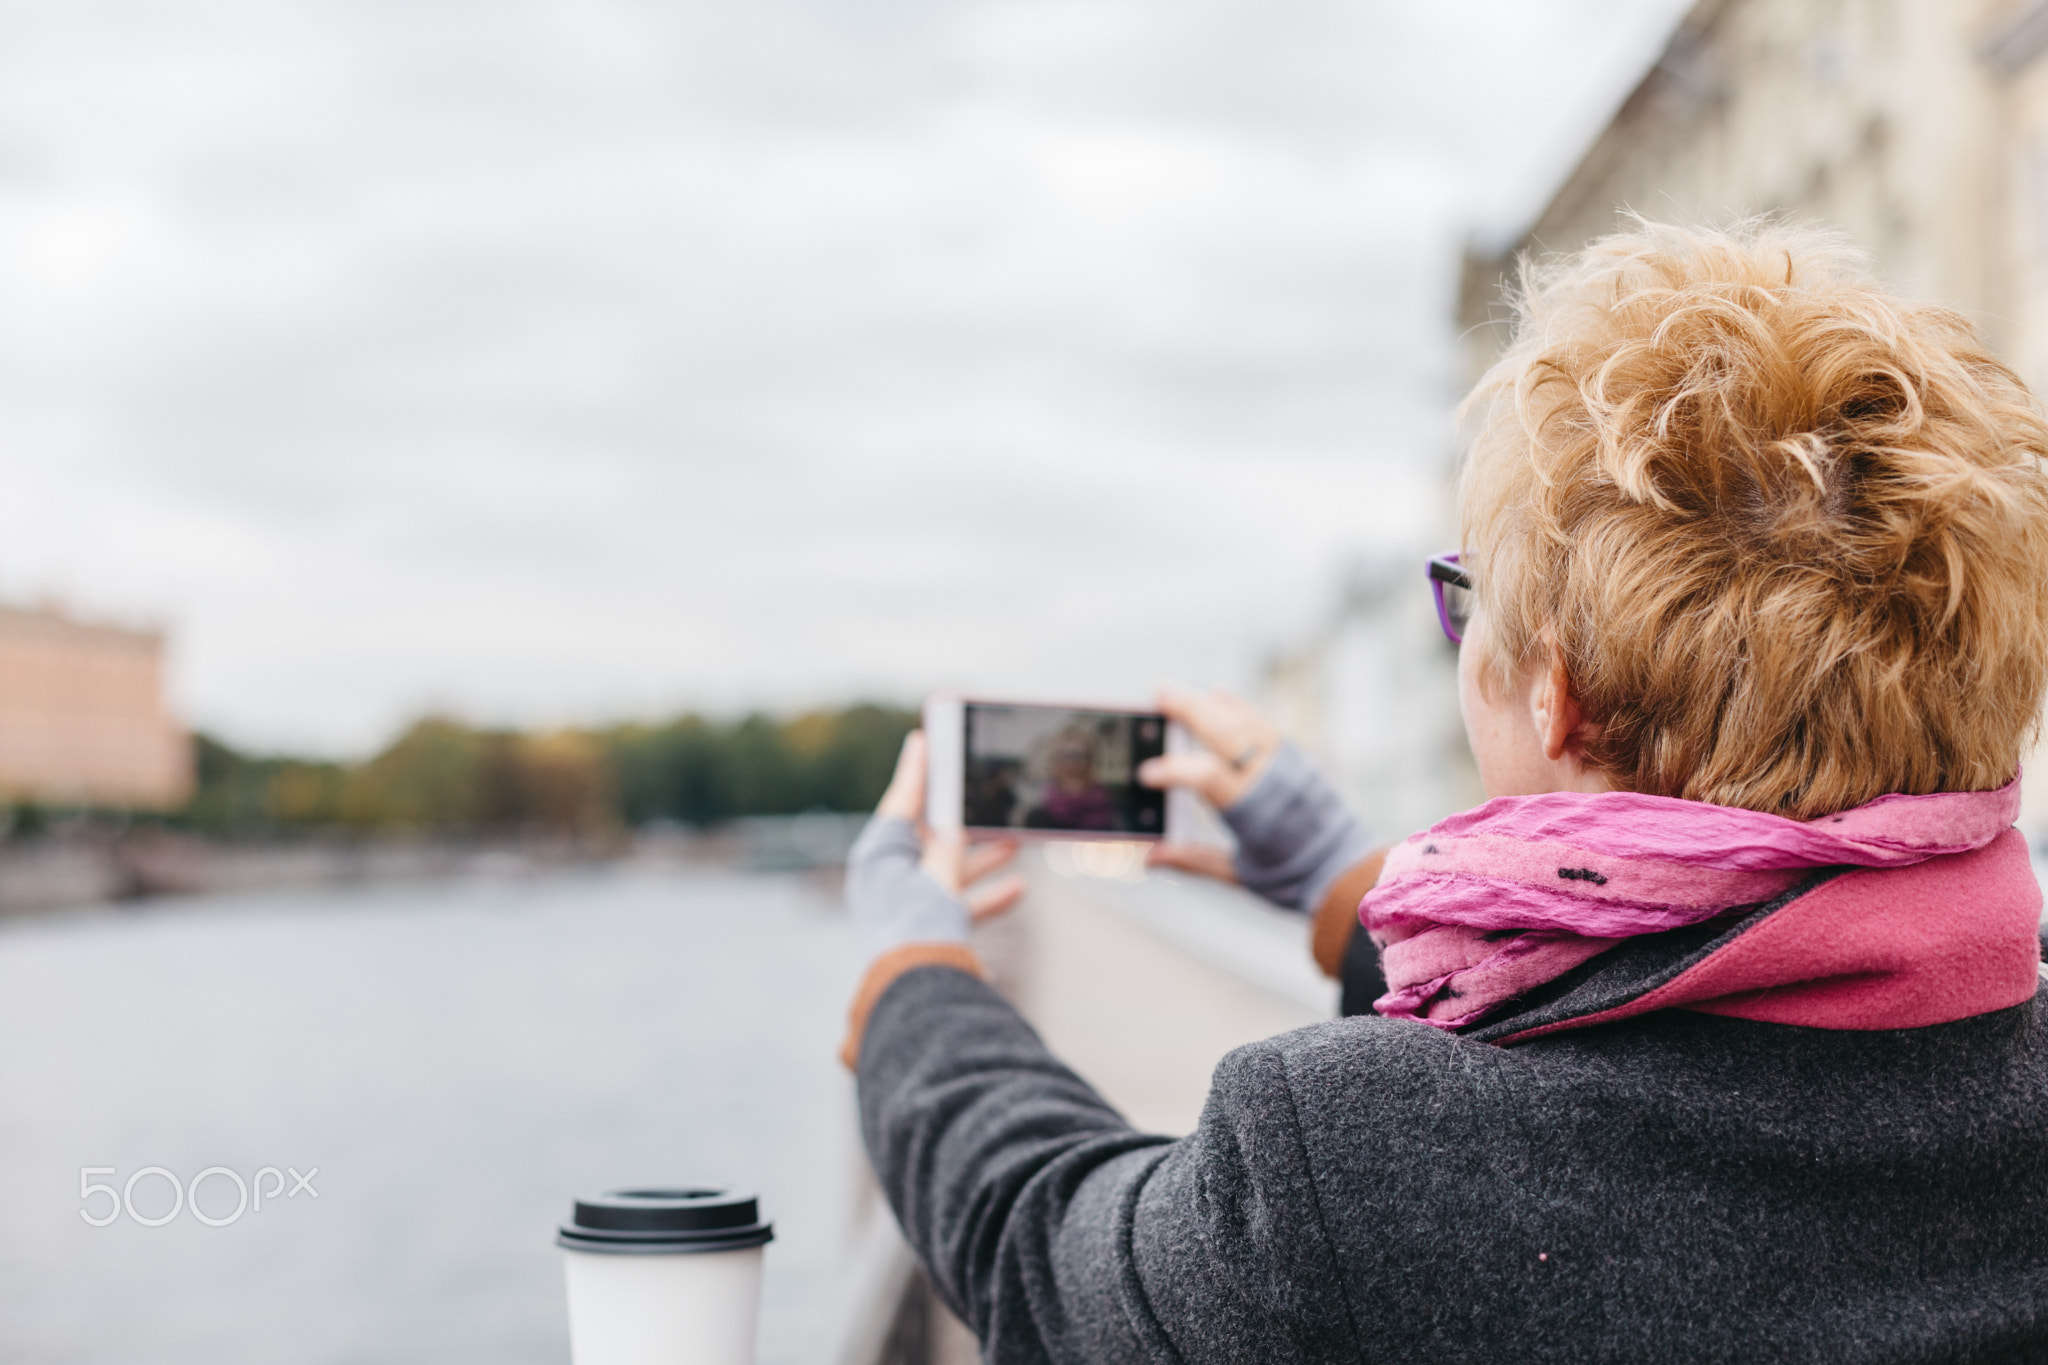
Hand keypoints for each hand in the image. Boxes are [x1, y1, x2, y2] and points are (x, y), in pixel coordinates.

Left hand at [845, 733, 1024, 956]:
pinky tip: (1018, 888)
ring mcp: (906, 905)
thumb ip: (947, 848)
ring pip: (947, 870)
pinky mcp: (925, 929)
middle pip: (926, 837)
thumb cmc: (919, 929)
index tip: (923, 740)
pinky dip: (984, 895)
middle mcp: (888, 878)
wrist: (917, 993)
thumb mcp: (939, 876)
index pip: (901, 803)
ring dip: (980, 856)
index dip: (916, 772)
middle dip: (960, 819)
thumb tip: (952, 830)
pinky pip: (957, 903)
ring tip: (1014, 839)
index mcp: (879, 857)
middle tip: (978, 792)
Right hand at [1138, 688, 1373, 913]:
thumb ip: (1192, 859)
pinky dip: (1239, 707)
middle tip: (1157, 696)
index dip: (1173, 771)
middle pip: (1223, 733)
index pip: (1205, 776)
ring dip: (1208, 704)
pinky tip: (1219, 695)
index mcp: (1251, 811)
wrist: (1346, 870)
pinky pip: (1263, 723)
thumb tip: (1150, 857)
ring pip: (1242, 721)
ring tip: (1177, 694)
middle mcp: (1269, 779)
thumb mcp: (1238, 873)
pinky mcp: (1296, 758)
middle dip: (1188, 711)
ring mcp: (1285, 764)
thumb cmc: (1292, 877)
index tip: (1146, 774)